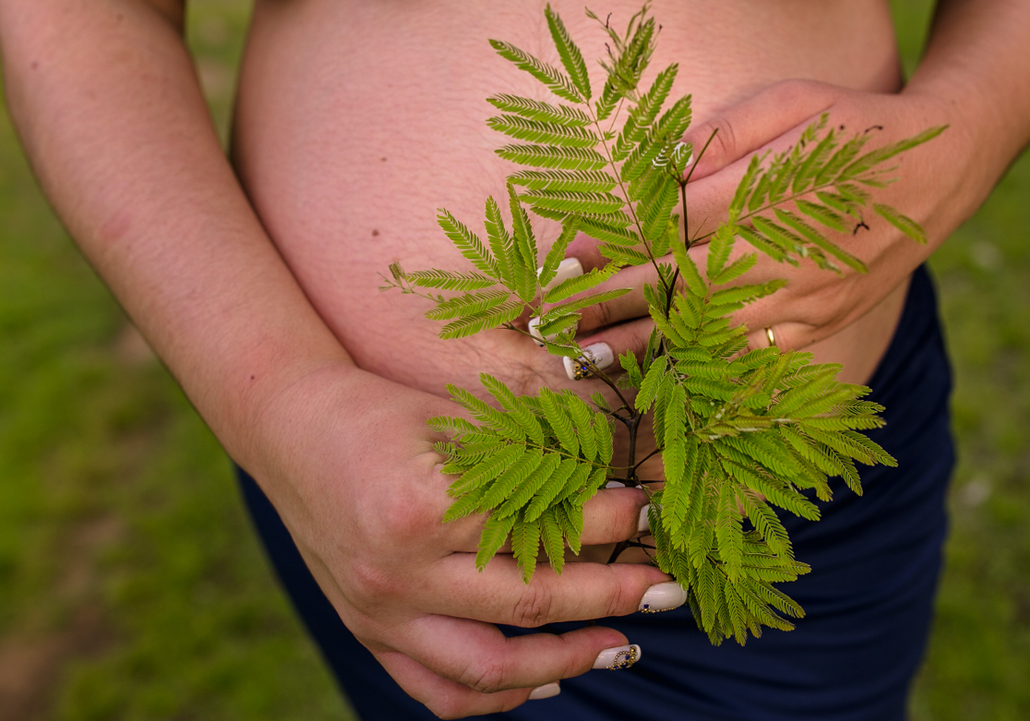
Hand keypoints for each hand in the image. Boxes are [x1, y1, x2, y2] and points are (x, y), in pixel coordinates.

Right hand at [246, 364, 680, 718]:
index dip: (606, 519)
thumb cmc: (381, 410)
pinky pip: (437, 692)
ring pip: (487, 667)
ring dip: (566, 661)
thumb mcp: (456, 422)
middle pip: (528, 601)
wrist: (290, 430)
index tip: (649, 511)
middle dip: (611, 595)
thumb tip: (609, 498)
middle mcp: (398, 571)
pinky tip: (543, 681)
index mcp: (422, 504)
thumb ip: (524, 464)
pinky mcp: (368, 632)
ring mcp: (378, 612)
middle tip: (666, 588)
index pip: (540, 526)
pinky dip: (495, 698)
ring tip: (623, 646)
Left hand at [564, 79, 964, 364]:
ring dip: (642, 348)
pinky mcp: (820, 323)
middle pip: (678, 288)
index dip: (610, 249)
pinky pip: (753, 352)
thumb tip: (659, 167)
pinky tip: (660, 375)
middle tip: (551, 326)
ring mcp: (804, 298)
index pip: (669, 229)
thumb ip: (721, 134)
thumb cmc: (851, 128)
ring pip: (710, 332)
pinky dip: (703, 365)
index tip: (563, 264)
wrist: (938, 170)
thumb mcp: (788, 103)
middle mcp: (782, 255)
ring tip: (587, 361)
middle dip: (609, 307)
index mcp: (767, 194)